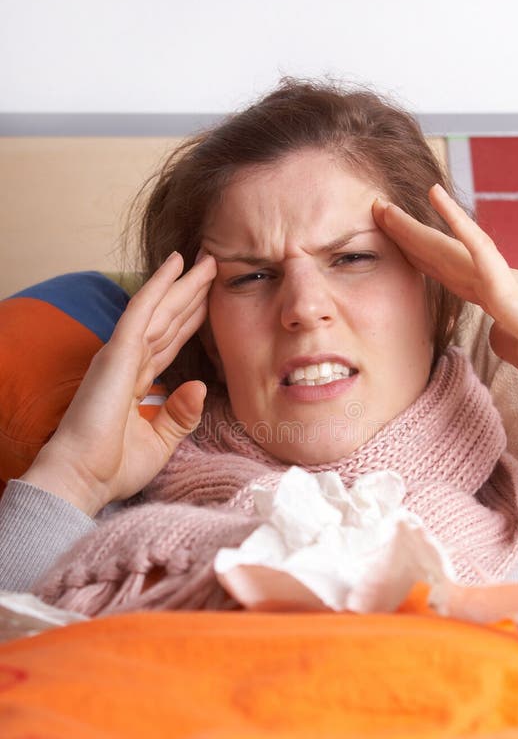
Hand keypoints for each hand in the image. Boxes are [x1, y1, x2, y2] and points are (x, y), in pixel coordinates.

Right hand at [22, 252, 216, 514]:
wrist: (84, 478)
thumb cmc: (113, 468)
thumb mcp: (161, 442)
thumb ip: (181, 415)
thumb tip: (200, 387)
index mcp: (135, 384)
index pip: (169, 344)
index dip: (189, 321)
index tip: (208, 301)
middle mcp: (128, 363)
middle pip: (168, 321)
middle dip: (191, 294)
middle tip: (213, 267)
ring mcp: (121, 355)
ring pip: (159, 310)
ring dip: (183, 284)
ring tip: (206, 260)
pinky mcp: (117, 352)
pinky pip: (142, 311)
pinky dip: (158, 286)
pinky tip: (174, 264)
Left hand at [372, 186, 517, 430]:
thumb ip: (504, 338)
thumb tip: (493, 333)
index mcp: (499, 296)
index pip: (449, 272)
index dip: (419, 255)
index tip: (393, 242)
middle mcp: (499, 280)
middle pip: (442, 255)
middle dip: (407, 235)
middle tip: (377, 212)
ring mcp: (504, 282)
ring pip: (451, 247)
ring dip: (416, 227)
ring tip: (386, 206)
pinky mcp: (512, 290)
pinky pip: (480, 250)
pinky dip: (456, 224)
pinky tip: (435, 200)